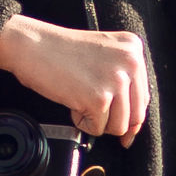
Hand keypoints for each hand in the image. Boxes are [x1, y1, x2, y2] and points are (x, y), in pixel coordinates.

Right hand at [0, 14, 150, 141]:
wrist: (32, 45)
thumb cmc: (59, 51)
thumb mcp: (102, 55)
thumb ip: (123, 78)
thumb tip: (132, 125)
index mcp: (133, 48)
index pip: (143, 96)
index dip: (131, 117)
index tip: (126, 131)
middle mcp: (130, 62)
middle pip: (135, 115)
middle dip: (114, 123)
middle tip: (95, 116)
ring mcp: (116, 80)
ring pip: (118, 126)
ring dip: (96, 121)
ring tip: (78, 100)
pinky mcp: (99, 98)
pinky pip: (98, 128)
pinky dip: (82, 122)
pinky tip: (71, 103)